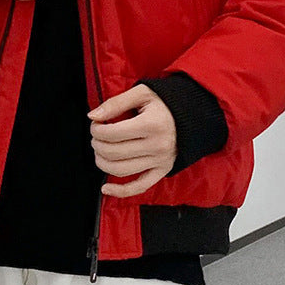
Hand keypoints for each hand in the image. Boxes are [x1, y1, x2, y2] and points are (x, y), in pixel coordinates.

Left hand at [87, 83, 176, 197]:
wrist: (192, 114)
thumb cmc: (165, 101)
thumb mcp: (142, 93)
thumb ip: (116, 103)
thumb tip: (93, 115)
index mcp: (151, 124)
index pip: (112, 134)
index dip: (96, 130)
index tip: (95, 124)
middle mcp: (157, 145)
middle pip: (114, 152)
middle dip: (97, 144)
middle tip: (96, 136)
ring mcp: (160, 161)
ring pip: (121, 170)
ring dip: (102, 163)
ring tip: (100, 151)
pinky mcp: (163, 171)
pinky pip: (139, 186)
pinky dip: (120, 191)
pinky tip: (106, 188)